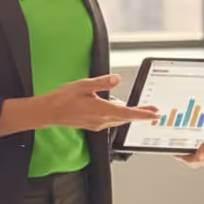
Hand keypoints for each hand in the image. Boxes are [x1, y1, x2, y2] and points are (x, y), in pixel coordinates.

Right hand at [42, 75, 159, 131]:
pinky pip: (110, 121)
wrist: (49, 112)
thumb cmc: (63, 99)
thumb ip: (102, 82)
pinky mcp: (92, 124)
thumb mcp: (84, 85)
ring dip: (130, 116)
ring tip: (141, 111)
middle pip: (126, 118)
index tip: (154, 114)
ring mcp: (97, 124)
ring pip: (119, 120)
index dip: (142, 114)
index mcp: (101, 110)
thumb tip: (117, 79)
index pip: (127, 114)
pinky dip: (119, 116)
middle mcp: (101, 120)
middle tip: (153, 112)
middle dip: (141, 115)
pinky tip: (119, 110)